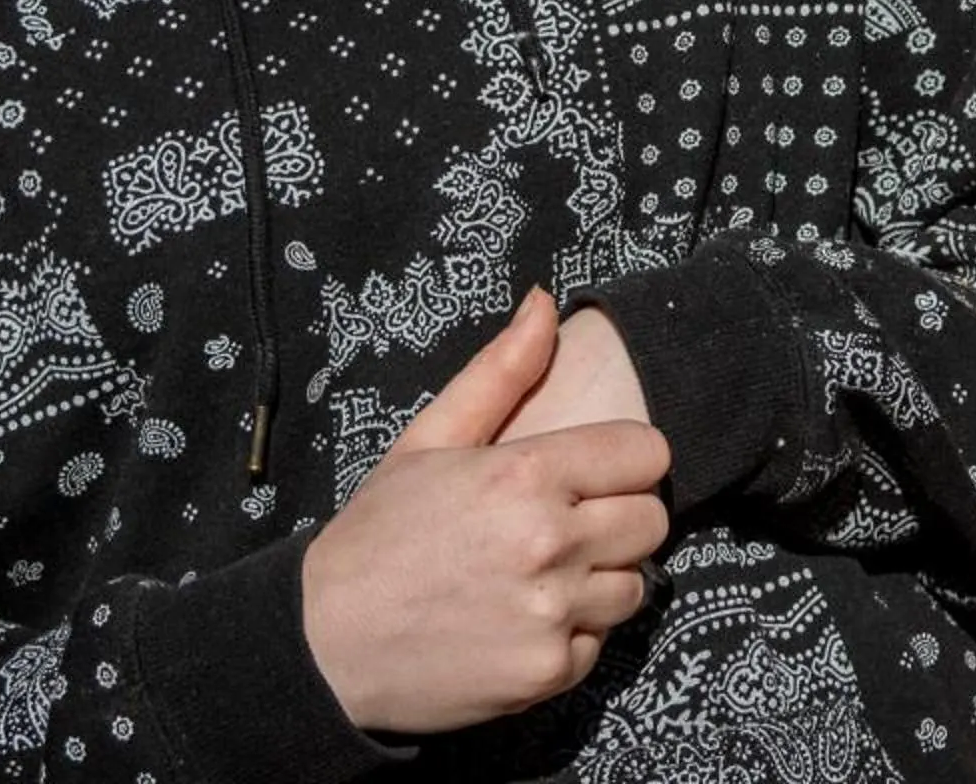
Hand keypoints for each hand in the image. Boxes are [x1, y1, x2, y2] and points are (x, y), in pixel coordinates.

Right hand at [301, 290, 671, 736]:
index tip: (592, 475)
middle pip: (651, 520)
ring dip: (599, 579)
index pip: (646, 454)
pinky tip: (520, 622)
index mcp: (525, 475)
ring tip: (538, 576)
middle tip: (564, 526)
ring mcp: (552, 613)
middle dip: (618, 518)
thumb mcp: (430, 440)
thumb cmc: (378, 535)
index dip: (623, 462)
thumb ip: (500, 372)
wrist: (324, 645)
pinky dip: (569, 635)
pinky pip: (597, 643)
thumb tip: (545, 302)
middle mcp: (549, 543)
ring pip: (634, 585)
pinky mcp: (548, 673)